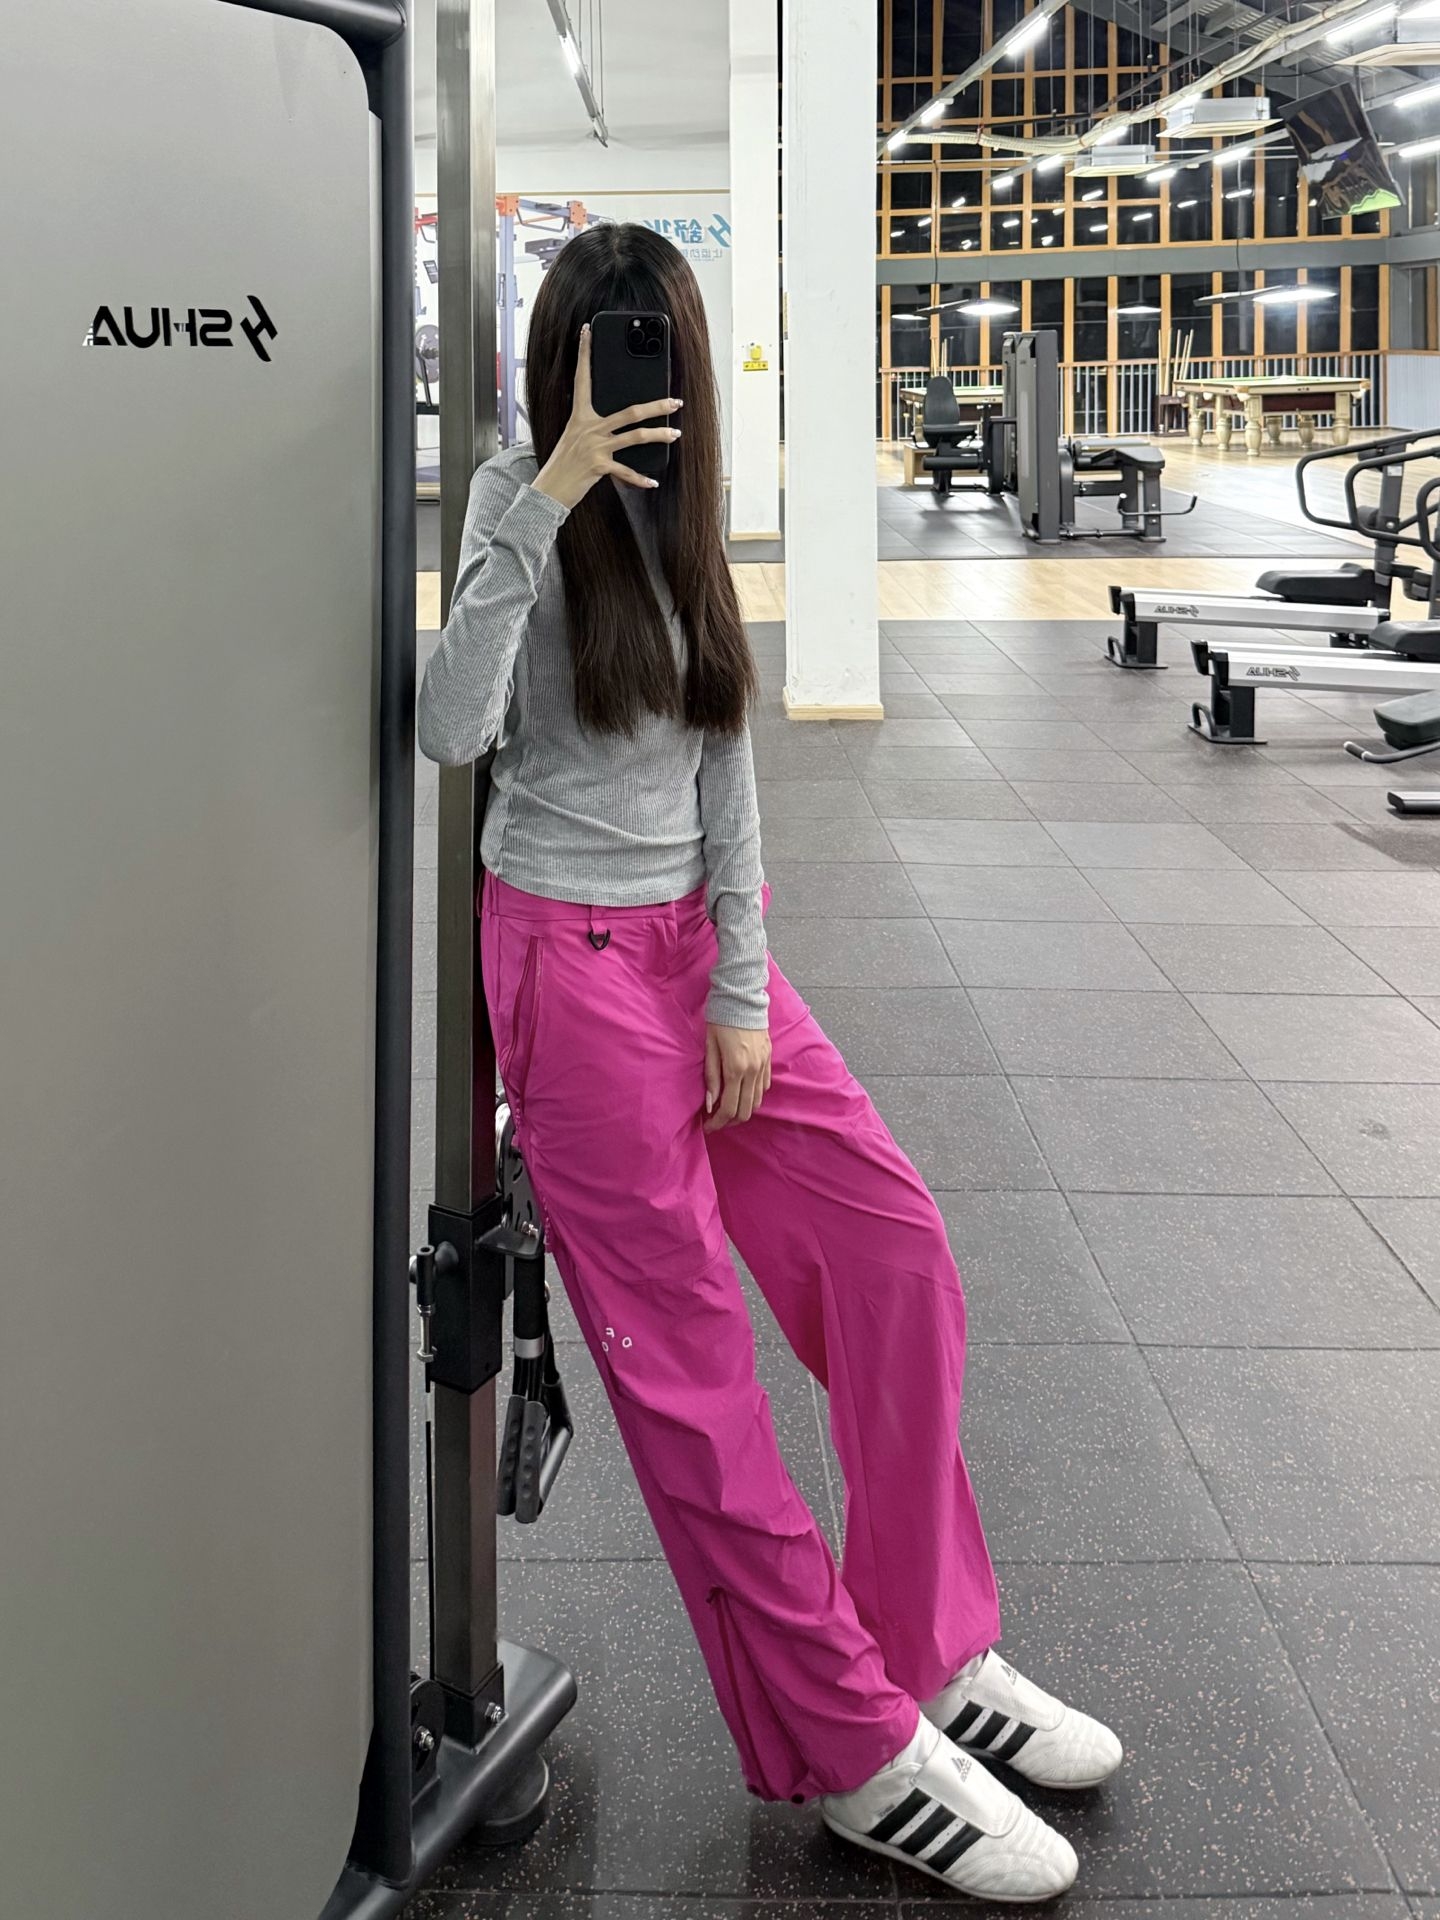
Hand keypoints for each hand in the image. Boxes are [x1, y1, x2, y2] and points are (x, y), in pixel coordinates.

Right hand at [532, 323, 681, 509]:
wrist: (548, 489)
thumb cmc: (563, 464)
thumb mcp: (574, 437)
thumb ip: (593, 426)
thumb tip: (616, 423)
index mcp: (580, 415)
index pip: (583, 378)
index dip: (585, 353)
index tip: (587, 332)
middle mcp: (589, 427)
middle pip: (630, 411)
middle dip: (656, 406)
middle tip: (676, 401)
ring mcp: (595, 446)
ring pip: (635, 437)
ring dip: (659, 435)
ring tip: (675, 434)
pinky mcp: (598, 466)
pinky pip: (626, 471)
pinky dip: (641, 478)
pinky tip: (653, 481)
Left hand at [703, 1024, 771, 1131]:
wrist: (742, 998)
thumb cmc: (720, 1020)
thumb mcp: (710, 1047)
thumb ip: (711, 1077)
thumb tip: (710, 1103)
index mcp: (736, 1069)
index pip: (729, 1108)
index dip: (717, 1123)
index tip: (707, 1127)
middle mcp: (753, 1071)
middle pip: (745, 1111)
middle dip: (730, 1121)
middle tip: (716, 1121)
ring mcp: (763, 1066)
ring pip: (756, 1102)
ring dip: (742, 1110)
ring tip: (727, 1108)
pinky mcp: (769, 1059)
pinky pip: (763, 1087)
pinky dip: (752, 1096)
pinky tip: (740, 1092)